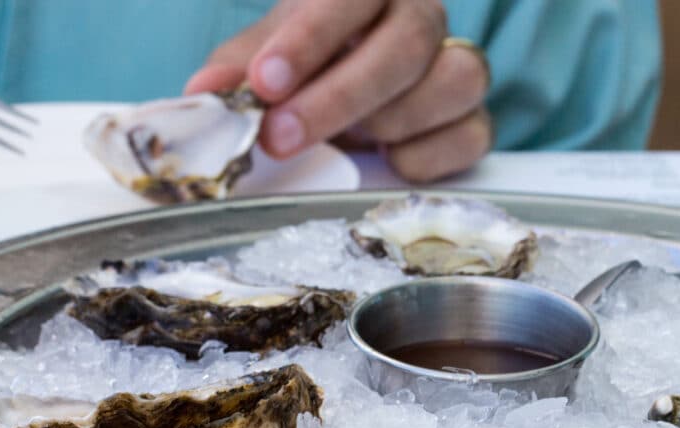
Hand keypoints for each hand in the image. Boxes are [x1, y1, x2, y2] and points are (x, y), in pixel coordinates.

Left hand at [185, 0, 491, 181]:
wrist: (356, 96)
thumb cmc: (313, 68)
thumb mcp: (268, 60)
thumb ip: (239, 72)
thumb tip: (205, 93)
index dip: (310, 40)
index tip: (264, 83)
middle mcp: (422, 18)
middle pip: (407, 44)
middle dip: (340, 98)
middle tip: (281, 137)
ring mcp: (458, 67)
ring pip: (454, 83)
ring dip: (390, 123)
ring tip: (350, 143)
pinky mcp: (474, 120)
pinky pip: (469, 136)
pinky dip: (424, 156)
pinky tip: (388, 156)